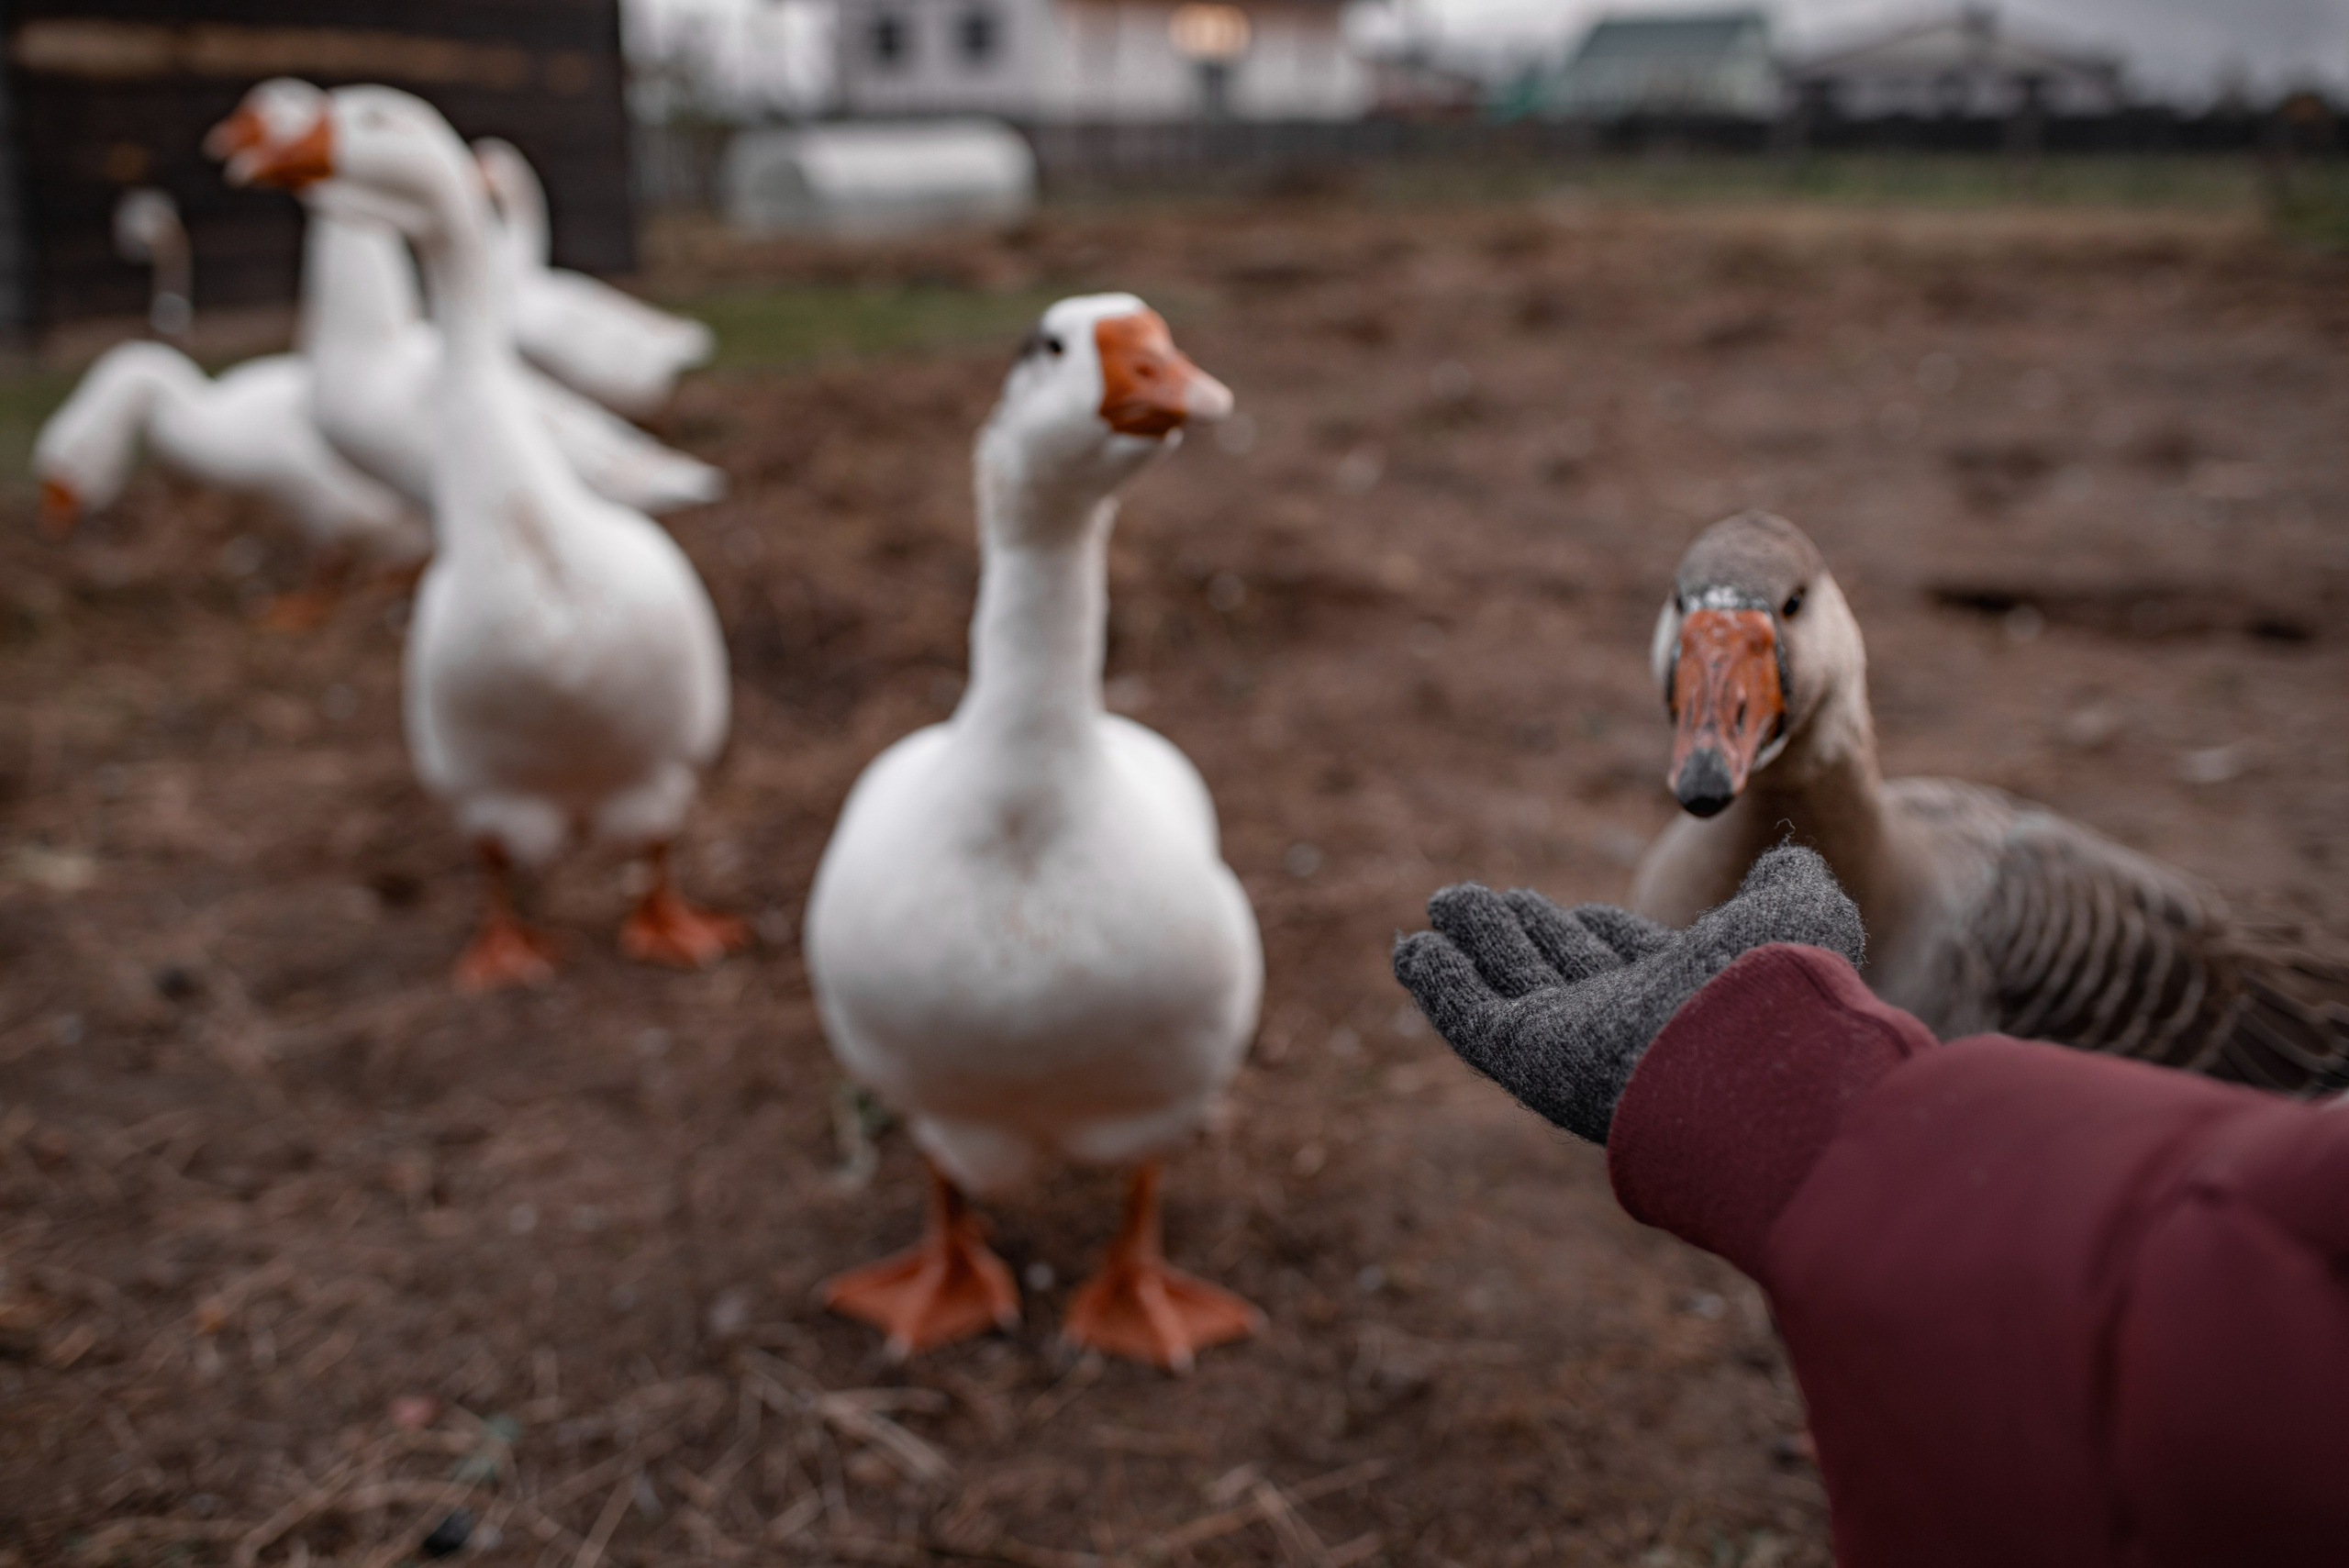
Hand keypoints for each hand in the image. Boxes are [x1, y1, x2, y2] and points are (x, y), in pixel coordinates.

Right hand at [1392, 846, 1863, 1143]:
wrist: (1749, 1062)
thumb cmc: (1781, 989)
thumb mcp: (1803, 913)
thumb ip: (1790, 881)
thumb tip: (1786, 860)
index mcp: (1689, 993)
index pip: (1631, 957)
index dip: (1601, 932)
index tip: (1579, 908)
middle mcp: (1628, 1020)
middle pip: (1565, 969)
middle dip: (1529, 932)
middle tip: (1495, 898)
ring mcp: (1571, 1040)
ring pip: (1511, 981)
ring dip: (1475, 939)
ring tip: (1444, 901)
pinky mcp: (1523, 1055)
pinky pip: (1468, 1014)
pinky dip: (1436, 981)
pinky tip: (1413, 950)